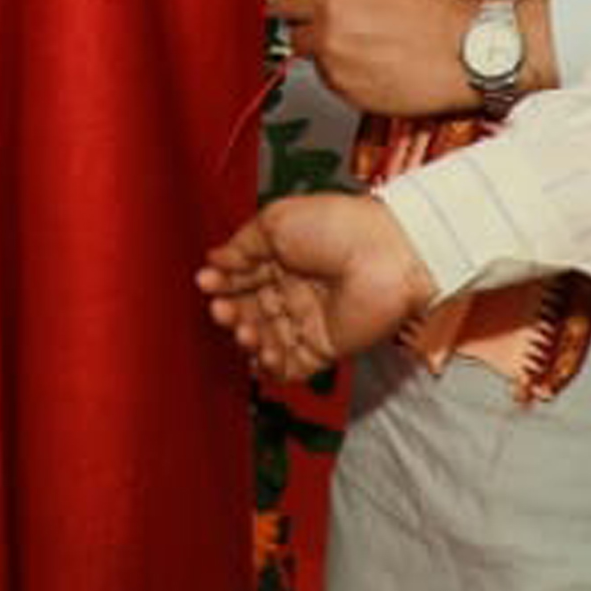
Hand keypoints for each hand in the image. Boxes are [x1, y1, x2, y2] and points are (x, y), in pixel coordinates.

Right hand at [195, 191, 439, 383]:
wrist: (384, 253)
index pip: (243, 278)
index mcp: (283, 259)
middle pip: (249, 311)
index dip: (222, 283)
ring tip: (243, 330)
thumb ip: (241, 245)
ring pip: (265, 341)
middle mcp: (295, 291)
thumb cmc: (337, 227)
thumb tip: (213, 260)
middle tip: (221, 309)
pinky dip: (272, 368)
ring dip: (247, 340)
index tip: (206, 281)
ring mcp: (310, 321)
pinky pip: (291, 367)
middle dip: (229, 313)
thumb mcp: (277, 222)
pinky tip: (261, 355)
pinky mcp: (326, 348)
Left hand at [270, 0, 496, 118]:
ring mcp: (331, 50)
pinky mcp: (339, 84)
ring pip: (298, 42)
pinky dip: (336, 69)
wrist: (468, 54)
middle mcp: (330, 11)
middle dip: (294, 7)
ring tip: (350, 42)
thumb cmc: (440, 15)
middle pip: (281, 3)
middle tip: (312, 12)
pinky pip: (322, 73)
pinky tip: (365, 63)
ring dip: (315, 40)